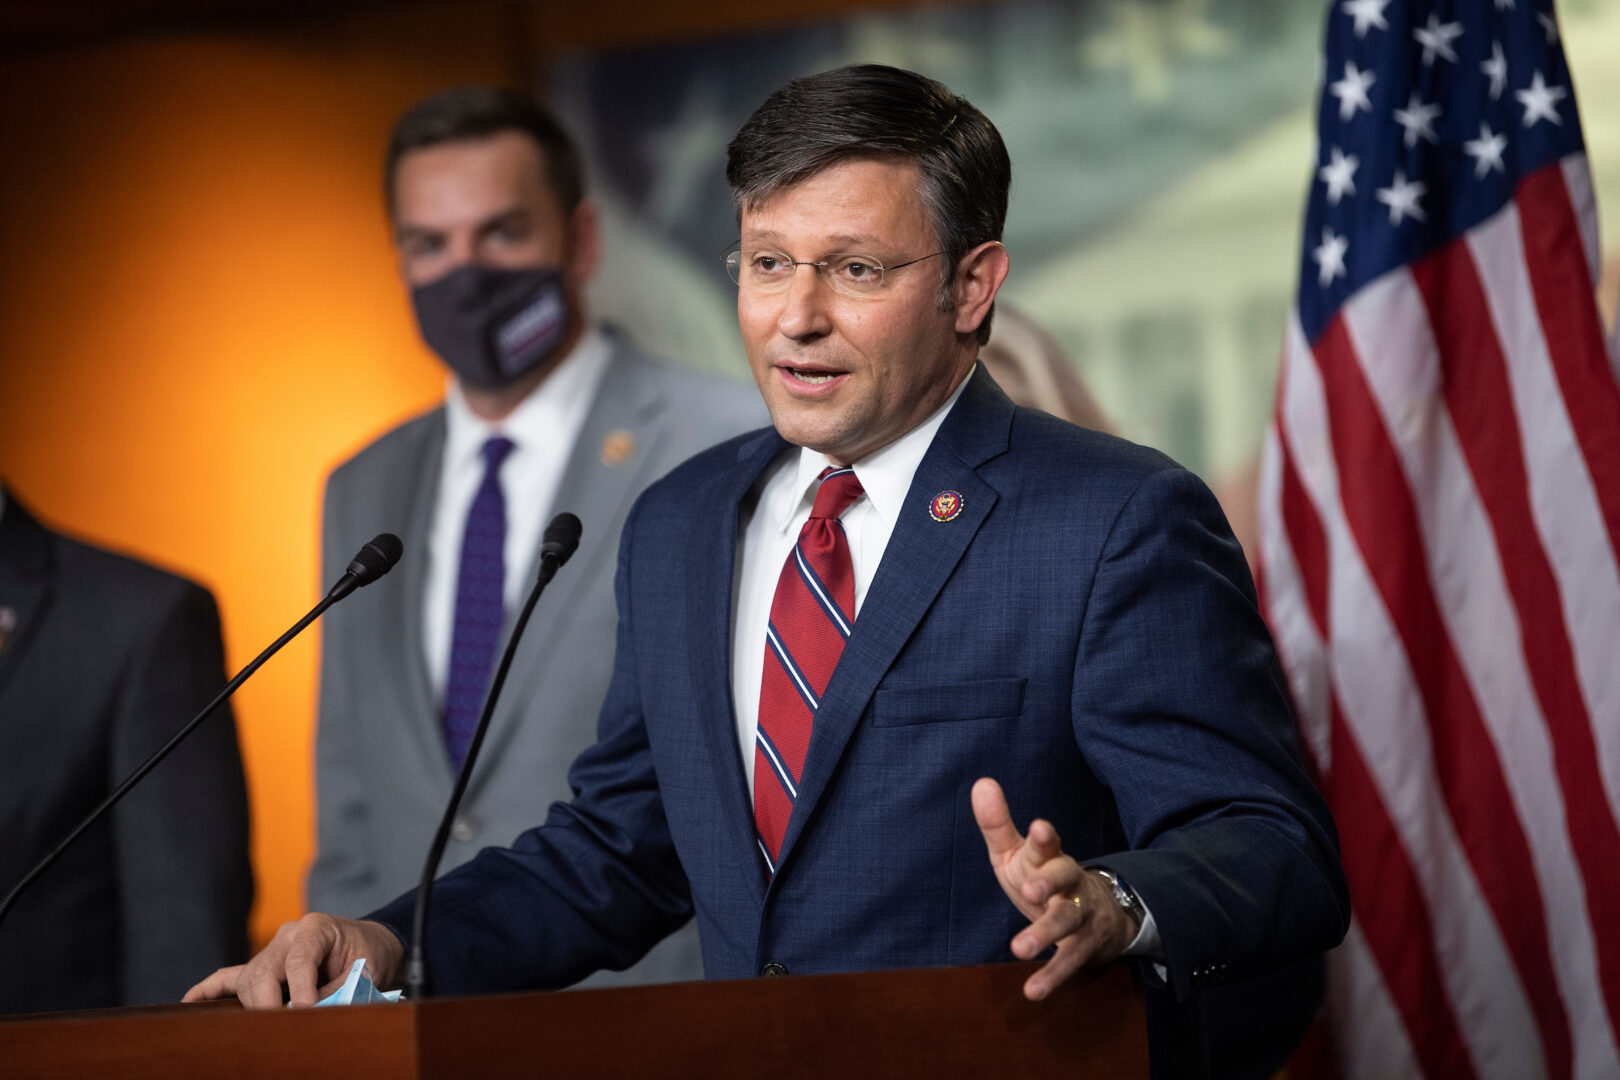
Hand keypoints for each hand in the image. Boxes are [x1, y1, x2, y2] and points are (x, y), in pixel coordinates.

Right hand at [182, 913, 404, 1008]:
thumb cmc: (370, 955)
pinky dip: (209, 990)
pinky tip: (189, 1003)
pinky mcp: (263, 966)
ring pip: (248, 981)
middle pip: (262, 972)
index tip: (304, 1013)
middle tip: (281, 1030)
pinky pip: (229, 977)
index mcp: (316, 928)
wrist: (372, 945)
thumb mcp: (365, 972)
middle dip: (268, 1005)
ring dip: (253, 1008)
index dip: (301, 991)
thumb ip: (338, 991)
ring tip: (264, 1031)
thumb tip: (309, 1015)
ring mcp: (271, 950)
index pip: (299, 960)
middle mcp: (288, 935)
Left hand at [972, 777, 1139, 1000]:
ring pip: (1068, 921)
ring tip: (1019, 949)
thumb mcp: (1019, 853)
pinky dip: (1052, 976)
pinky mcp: (1084, 946)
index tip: (1039, 829)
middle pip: (1066, 877)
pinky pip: (1070, 961)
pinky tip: (1032, 991)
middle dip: (1050, 882)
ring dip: (1045, 934)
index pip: (1049, 844)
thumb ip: (998, 824)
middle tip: (1030, 890)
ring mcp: (1081, 914)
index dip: (1045, 838)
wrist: (1099, 913)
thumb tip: (981, 782)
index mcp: (1050, 857)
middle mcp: (1070, 881)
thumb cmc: (1045, 876)